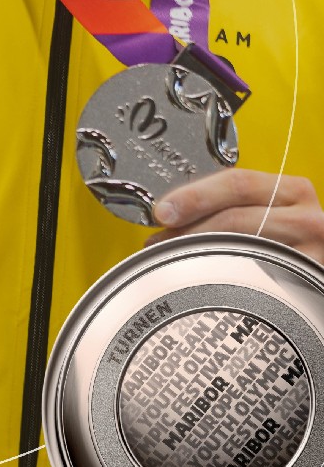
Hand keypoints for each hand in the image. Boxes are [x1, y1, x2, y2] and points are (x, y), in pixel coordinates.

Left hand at [149, 168, 323, 264]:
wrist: (318, 270)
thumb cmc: (289, 238)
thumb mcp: (268, 210)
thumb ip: (232, 204)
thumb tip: (172, 213)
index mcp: (292, 189)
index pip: (237, 183)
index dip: (195, 195)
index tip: (163, 210)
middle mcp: (307, 218)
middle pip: (236, 217)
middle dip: (189, 229)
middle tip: (160, 239)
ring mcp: (311, 253)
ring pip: (242, 249)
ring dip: (199, 253)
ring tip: (174, 258)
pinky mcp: (307, 283)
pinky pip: (257, 280)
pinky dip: (224, 276)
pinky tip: (207, 278)